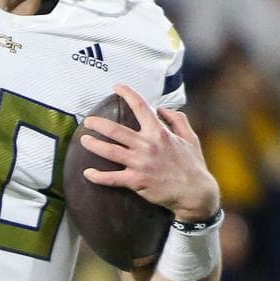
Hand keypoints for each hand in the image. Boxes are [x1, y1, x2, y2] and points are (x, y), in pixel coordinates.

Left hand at [77, 83, 221, 221]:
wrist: (195, 193)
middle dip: (98, 123)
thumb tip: (162, 108)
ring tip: (84, 140)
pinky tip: (88, 173)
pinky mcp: (137, 181)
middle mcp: (147, 146)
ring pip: (110, 151)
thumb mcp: (190, 137)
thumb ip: (177, 119)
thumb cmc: (193, 165)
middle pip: (116, 130)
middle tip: (88, 121)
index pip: (140, 106)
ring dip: (94, 145)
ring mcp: (140, 164)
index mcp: (159, 132)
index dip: (127, 94)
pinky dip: (98, 176)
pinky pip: (112, 178)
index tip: (116, 87)